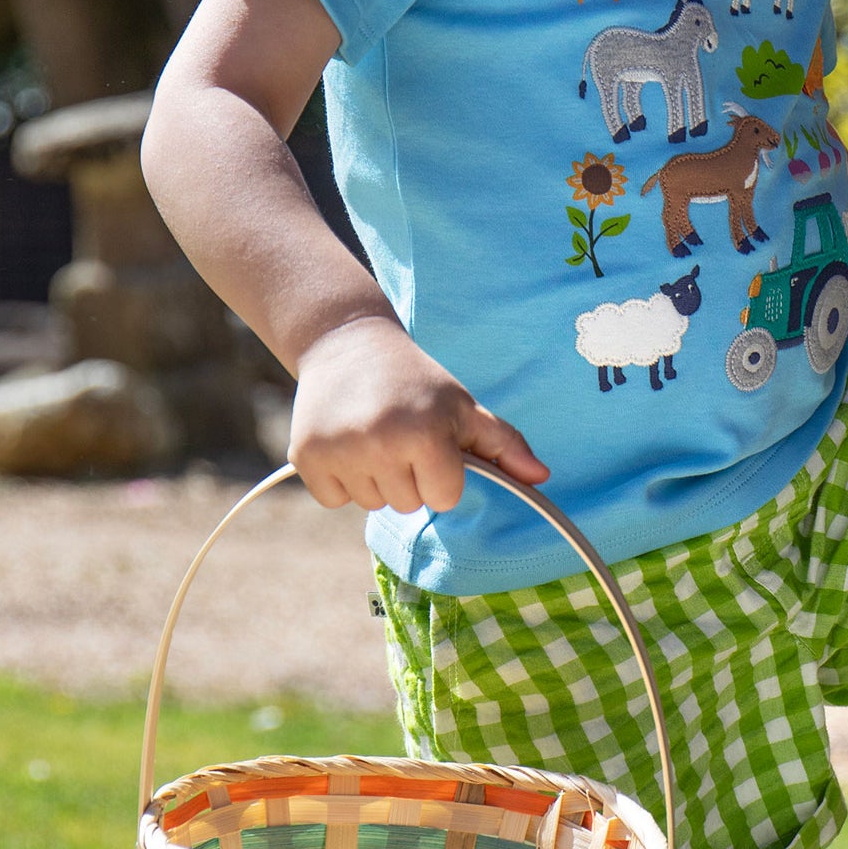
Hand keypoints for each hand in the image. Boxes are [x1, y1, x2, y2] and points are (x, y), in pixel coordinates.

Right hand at [289, 314, 548, 512]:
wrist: (347, 343)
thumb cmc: (417, 381)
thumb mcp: (462, 406)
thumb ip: (504, 445)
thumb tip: (542, 479)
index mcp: (425, 433)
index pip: (444, 498)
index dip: (444, 474)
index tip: (433, 443)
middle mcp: (380, 445)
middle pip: (408, 505)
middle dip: (411, 477)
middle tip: (400, 434)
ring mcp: (339, 452)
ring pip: (372, 504)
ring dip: (377, 479)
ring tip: (373, 434)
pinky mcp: (305, 457)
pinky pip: (335, 500)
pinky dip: (342, 480)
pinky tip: (347, 442)